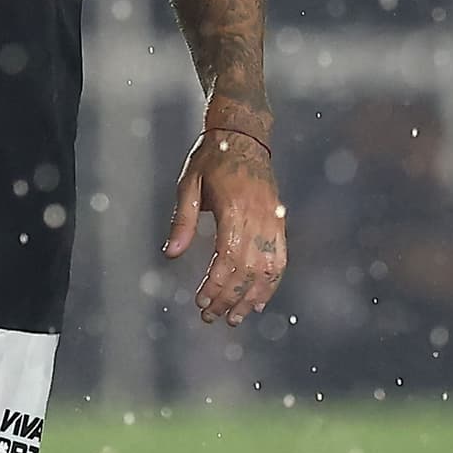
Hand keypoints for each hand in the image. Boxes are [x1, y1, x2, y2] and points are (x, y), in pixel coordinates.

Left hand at [163, 124, 284, 325]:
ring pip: (268, 269)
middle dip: (229, 298)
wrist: (243, 135)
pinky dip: (271, 282)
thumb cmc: (210, 158)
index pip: (228, 258)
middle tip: (211, 317)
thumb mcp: (189, 184)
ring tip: (235, 317)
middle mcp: (258, 217)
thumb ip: (183, 220)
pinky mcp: (279, 221)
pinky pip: (280, 258)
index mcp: (234, 209)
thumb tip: (171, 254)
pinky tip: (259, 299)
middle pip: (247, 270)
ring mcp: (273, 220)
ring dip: (252, 297)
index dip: (216, 285)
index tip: (201, 302)